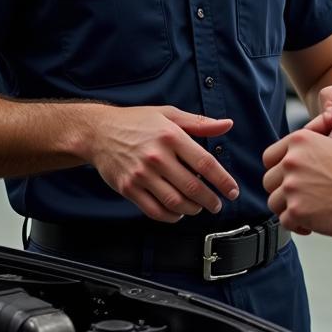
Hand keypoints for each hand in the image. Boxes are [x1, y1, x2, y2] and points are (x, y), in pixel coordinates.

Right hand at [84, 105, 238, 222]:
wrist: (99, 132)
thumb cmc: (137, 122)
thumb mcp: (169, 114)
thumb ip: (200, 123)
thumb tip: (227, 125)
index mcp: (171, 136)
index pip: (205, 163)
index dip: (222, 180)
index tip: (232, 190)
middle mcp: (157, 156)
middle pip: (192, 186)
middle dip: (210, 200)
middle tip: (218, 205)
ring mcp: (141, 175)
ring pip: (175, 202)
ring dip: (192, 209)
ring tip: (199, 207)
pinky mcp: (128, 188)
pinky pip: (154, 210)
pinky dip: (170, 216)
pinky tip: (178, 213)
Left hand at [263, 130, 331, 237]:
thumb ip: (311, 150)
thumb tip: (300, 157)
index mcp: (299, 141)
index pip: (269, 157)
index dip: (276, 170)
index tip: (284, 178)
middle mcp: (291, 161)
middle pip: (268, 181)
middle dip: (282, 192)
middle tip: (299, 197)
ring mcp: (291, 186)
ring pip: (274, 203)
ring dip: (289, 209)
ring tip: (308, 211)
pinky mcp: (295, 210)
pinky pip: (284, 222)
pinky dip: (297, 225)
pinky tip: (312, 223)